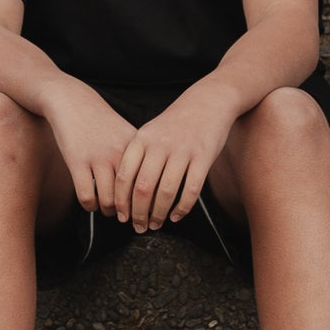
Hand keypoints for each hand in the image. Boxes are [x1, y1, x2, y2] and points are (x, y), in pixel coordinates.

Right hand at [43, 84, 144, 221]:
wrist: (72, 101)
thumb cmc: (100, 121)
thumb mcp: (125, 134)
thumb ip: (139, 158)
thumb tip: (151, 190)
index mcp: (137, 147)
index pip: (150, 185)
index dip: (150, 205)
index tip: (148, 216)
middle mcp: (120, 153)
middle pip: (132, 197)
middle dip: (131, 215)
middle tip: (129, 220)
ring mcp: (98, 157)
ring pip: (109, 201)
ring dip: (109, 212)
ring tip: (108, 211)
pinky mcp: (77, 161)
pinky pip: (87, 195)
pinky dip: (89, 206)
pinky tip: (90, 203)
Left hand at [115, 87, 239, 229]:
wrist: (208, 101)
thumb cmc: (176, 122)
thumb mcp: (150, 131)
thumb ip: (137, 156)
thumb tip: (124, 192)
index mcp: (142, 139)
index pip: (125, 176)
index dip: (121, 201)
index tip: (122, 216)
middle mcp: (160, 145)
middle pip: (143, 188)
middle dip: (139, 213)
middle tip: (138, 227)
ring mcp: (183, 151)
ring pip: (166, 191)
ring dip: (159, 214)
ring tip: (156, 225)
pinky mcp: (204, 157)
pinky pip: (191, 189)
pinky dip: (182, 208)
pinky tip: (176, 216)